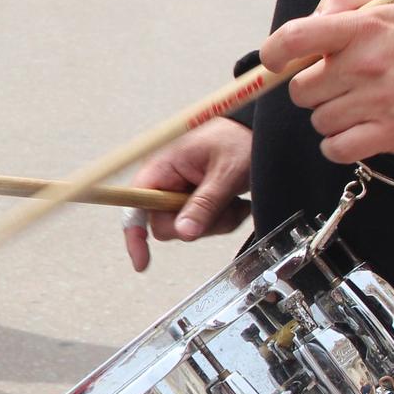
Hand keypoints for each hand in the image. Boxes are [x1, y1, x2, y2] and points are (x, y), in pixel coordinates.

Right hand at [122, 118, 252, 272]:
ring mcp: (179, 191)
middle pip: (166, 223)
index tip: (142, 261)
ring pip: (188, 227)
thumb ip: (204, 205)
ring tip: (233, 200)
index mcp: (162, 167)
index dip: (134, 234)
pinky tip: (234, 202)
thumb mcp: (225, 174)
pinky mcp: (194, 199)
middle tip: (223, 208)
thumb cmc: (239, 139)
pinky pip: (201, 223)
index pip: (135, 205)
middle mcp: (165, 180)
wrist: (258, 132)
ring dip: (216, 221)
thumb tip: (184, 233)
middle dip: (197, 224)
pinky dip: (222, 219)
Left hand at [263, 0, 393, 164]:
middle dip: (316, 89)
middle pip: (301, 90)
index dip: (273, 53)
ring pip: (319, 121)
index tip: (274, 62)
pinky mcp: (391, 134)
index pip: (294, 38)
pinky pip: (336, 148)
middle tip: (343, 83)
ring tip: (361, 103)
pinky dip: (340, 144)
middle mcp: (368, 64)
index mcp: (364, 28)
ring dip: (332, 116)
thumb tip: (304, 25)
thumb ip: (342, 5)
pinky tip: (359, 129)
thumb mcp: (392, 6)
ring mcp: (379, 102)